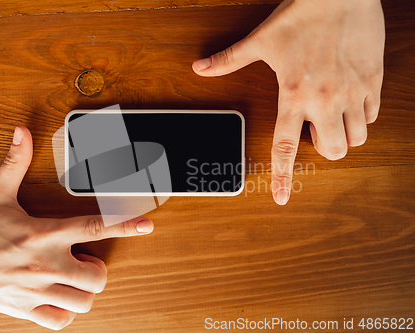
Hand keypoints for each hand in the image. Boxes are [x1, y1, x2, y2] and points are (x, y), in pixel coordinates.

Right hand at [0, 126, 153, 329]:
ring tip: (70, 277)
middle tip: (82, 258)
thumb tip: (21, 132)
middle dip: (98, 268)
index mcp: (43, 234)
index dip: (125, 225)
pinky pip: (60, 322)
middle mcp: (45, 265)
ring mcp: (37, 291)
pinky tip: (57, 297)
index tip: (146, 223)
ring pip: (83, 302)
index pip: (94, 227)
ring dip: (84, 290)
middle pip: (97, 276)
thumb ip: (14, 162)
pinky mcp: (25, 309)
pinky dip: (65, 313)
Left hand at [193, 0, 384, 204]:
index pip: (285, 147)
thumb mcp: (261, 39)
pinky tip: (348, 99)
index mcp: (294, 94)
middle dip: (322, 149)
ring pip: (355, 139)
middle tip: (313, 128)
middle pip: (332, 152)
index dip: (282, 177)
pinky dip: (360, 117)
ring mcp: (353, 93)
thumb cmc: (303, 15)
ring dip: (342, 134)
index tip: (282, 198)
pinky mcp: (373, 82)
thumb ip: (229, 60)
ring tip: (330, 114)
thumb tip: (200, 67)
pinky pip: (371, 116)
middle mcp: (326, 99)